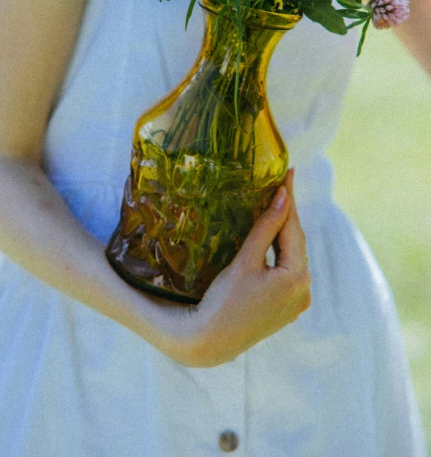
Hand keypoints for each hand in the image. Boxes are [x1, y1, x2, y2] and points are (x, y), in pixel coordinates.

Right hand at [164, 169, 311, 367]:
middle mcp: (304, 291)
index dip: (290, 199)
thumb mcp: (246, 260)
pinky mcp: (287, 308)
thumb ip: (267, 227)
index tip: (289, 173)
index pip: (294, 228)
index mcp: (297, 278)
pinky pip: (288, 272)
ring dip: (284, 234)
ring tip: (276, 205)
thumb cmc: (225, 300)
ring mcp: (297, 302)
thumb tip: (284, 196)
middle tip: (281, 184)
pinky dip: (281, 253)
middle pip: (296, 243)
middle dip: (287, 215)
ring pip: (293, 257)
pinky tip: (273, 238)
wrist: (211, 342)